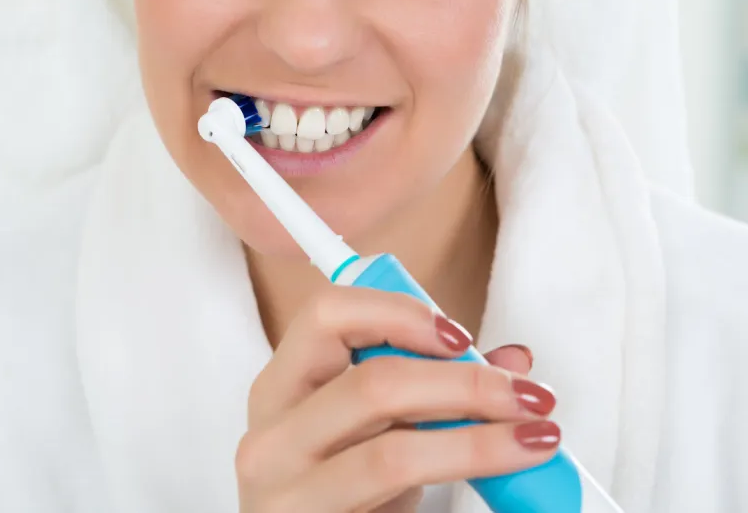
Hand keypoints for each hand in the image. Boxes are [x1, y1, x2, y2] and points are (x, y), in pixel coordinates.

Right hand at [237, 287, 557, 512]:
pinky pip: (401, 495)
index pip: (327, 315)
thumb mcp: (379, 431)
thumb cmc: (347, 491)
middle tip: (527, 395)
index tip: (462, 337)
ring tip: (537, 436)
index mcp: (281, 388)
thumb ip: (435, 389)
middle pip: (372, 384)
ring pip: (393, 452)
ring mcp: (286, 494)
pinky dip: (466, 470)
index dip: (399, 313)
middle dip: (465, 384)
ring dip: (479, 439)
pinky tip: (509, 475)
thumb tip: (514, 360)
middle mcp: (271, 437)